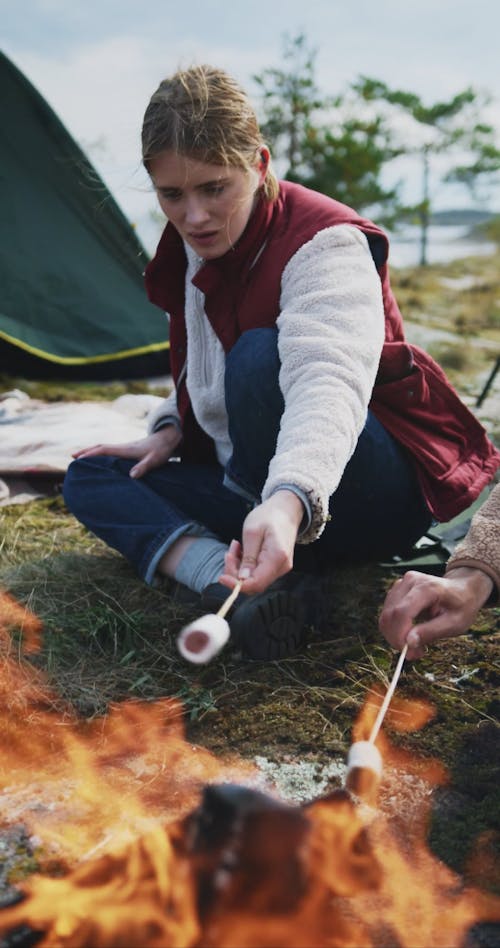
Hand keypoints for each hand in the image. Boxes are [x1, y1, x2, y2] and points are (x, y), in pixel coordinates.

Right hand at [71, 425, 181, 478]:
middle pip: (100, 447)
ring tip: (80, 458)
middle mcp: (123, 447)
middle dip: (86, 451)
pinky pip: (110, 451)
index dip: (91, 454)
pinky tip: (98, 460)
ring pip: (104, 448)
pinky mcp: (128, 451)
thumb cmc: (161, 450)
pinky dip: (100, 453)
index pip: (104, 450)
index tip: (78, 458)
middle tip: (72, 456)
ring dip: (92, 451)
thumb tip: (131, 476)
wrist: (168, 439)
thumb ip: (143, 467)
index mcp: (126, 449)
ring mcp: (125, 448)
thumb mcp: (154, 461)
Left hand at [219, 490, 303, 593]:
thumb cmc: (269, 516)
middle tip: (229, 552)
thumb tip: (242, 579)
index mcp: (277, 558)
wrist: (286, 509)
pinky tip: (242, 550)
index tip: (221, 577)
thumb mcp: (252, 532)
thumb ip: (248, 557)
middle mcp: (281, 567)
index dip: (236, 585)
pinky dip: (245, 564)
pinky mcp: (276, 566)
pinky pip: (257, 572)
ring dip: (239, 567)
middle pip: (253, 584)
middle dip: (235, 572)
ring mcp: (280, 567)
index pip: (255, 583)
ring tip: (235, 547)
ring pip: (254, 579)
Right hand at [379, 567, 493, 658]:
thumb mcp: (455, 623)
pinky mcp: (397, 589)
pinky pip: (388, 612)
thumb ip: (432, 632)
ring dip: (395, 635)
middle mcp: (410, 581)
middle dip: (396, 639)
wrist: (463, 588)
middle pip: (390, 614)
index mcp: (428, 588)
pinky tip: (411, 634)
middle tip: (413, 654)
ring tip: (415, 645)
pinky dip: (395, 628)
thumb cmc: (462, 605)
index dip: (399, 635)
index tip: (408, 653)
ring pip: (386, 615)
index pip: (402, 612)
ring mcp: (402, 583)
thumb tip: (408, 642)